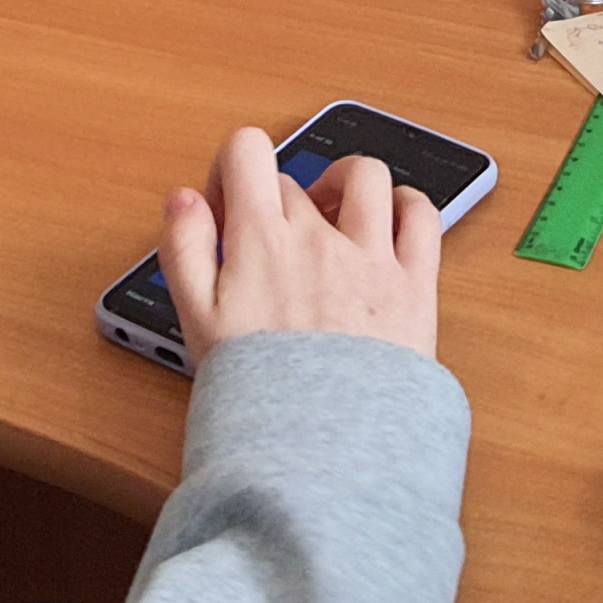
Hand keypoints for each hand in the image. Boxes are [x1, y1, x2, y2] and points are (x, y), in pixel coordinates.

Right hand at [160, 127, 439, 371]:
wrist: (325, 450)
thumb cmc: (259, 393)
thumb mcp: (195, 321)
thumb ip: (183, 249)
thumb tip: (181, 198)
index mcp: (262, 240)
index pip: (247, 151)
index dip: (232, 167)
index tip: (229, 205)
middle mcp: (319, 236)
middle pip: (295, 182)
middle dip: (277, 204)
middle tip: (270, 248)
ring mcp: (372, 257)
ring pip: (366, 177)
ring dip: (345, 183)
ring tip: (333, 214)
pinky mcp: (414, 284)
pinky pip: (421, 216)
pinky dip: (407, 205)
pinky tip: (390, 221)